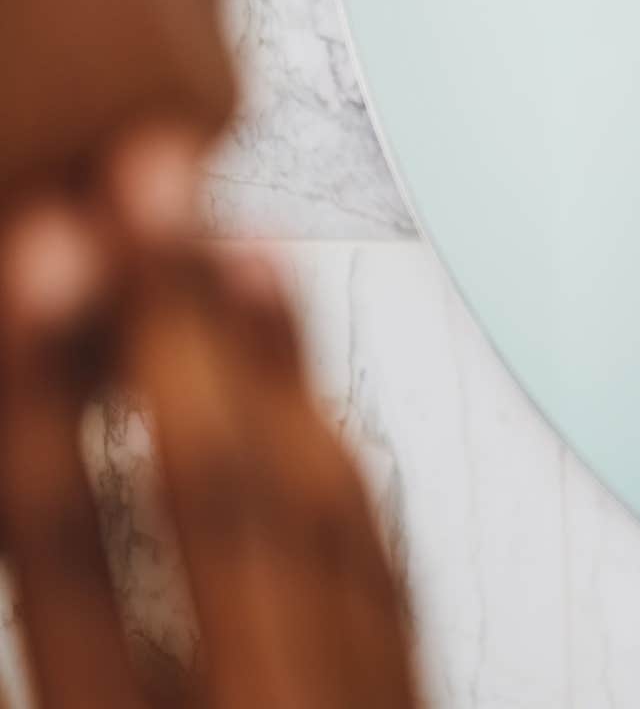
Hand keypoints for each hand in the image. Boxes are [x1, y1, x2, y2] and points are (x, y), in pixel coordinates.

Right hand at [0, 129, 420, 708]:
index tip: (40, 248)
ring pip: (320, 513)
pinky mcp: (409, 704)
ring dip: (276, 360)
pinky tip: (307, 384)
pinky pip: (380, 570)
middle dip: (175, 323)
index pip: (64, 550)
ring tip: (235, 237)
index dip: (41, 390)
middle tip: (150, 177)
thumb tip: (33, 433)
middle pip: (213, 496)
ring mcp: (354, 708)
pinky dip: (338, 459)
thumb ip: (74, 609)